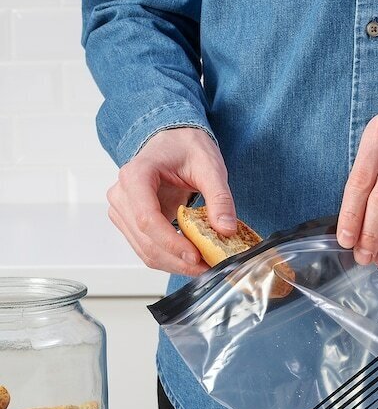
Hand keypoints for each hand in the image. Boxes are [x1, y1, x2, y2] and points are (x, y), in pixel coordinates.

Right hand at [107, 127, 235, 275]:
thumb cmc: (186, 147)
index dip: (171, 242)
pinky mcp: (131, 221)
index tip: (196, 256)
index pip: (148, 218)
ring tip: (204, 267)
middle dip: (177, 260)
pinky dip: (169, 258)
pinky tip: (192, 261)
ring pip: (144, 250)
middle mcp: (122, 194)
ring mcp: (123, 210)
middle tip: (208, 268)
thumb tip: (226, 229)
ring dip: (174, 264)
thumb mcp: (210, 167)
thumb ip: (220, 198)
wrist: (173, 140)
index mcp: (136, 175)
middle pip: (145, 240)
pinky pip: (147, 247)